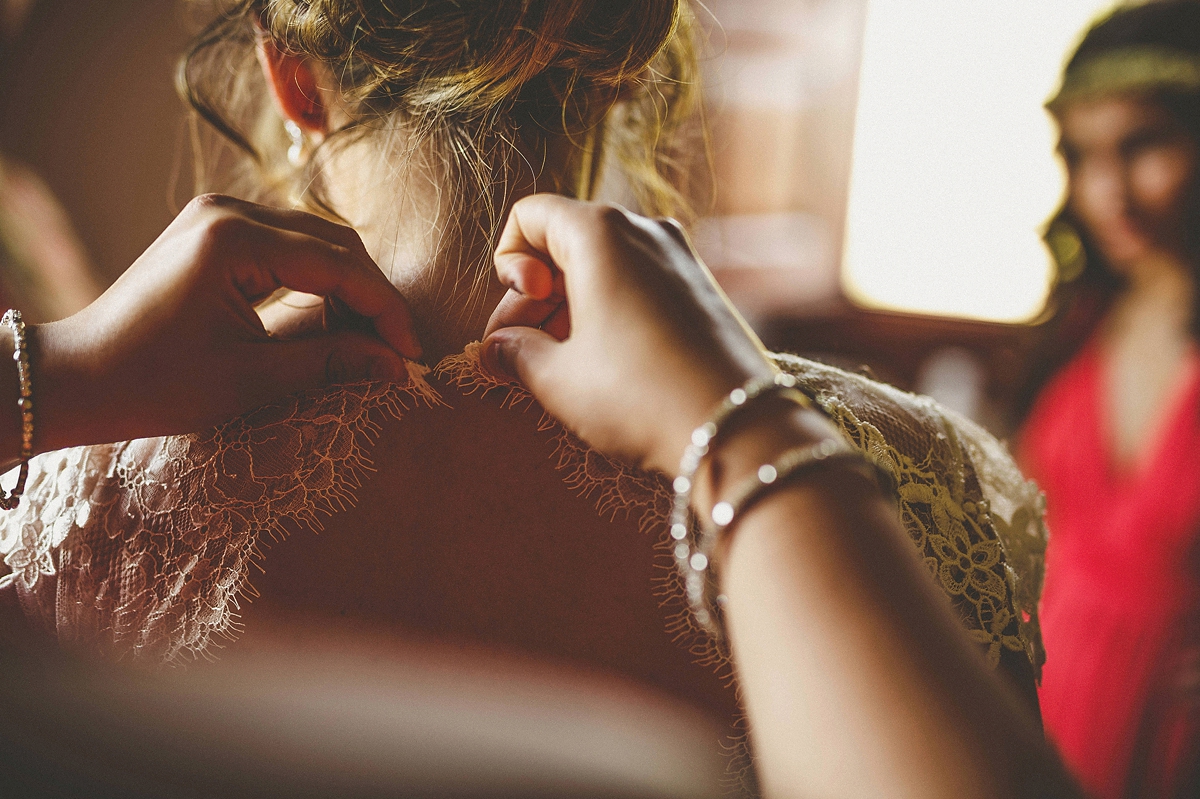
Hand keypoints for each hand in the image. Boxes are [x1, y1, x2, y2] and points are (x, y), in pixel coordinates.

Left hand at [28, 194, 419, 451]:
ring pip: (315, 241)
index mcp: (233, 241)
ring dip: (347, 288)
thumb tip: (396, 365)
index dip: (384, 310)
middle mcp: (228, 211)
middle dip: (371, 297)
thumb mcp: (250, 379)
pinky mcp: (214, 228)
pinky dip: (316, 280)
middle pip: (332, 243)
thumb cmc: (155, 384)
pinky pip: (287, 245)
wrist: (79, 376)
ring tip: (366, 341)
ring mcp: (218, 214)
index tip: (411, 353)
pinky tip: (329, 319)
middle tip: (395, 350)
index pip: (337, 266)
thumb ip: (330, 363)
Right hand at [480, 194, 774, 473]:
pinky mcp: (702, 291)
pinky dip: (608, 316)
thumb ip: (514, 353)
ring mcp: (680, 258)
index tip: (523, 314)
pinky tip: (606, 370)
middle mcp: (644, 229)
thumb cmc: (639, 397)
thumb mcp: (557, 379)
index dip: (507, 265)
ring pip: (601, 267)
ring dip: (568, 312)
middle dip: (533, 299)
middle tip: (520, 359)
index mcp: (600, 231)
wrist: (739, 429)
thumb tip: (495, 348)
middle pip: (564, 243)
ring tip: (562, 373)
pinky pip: (636, 286)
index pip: (529, 217)